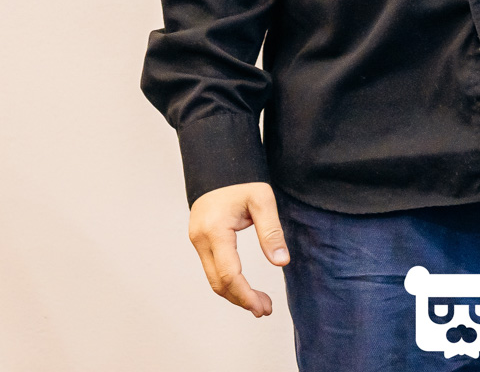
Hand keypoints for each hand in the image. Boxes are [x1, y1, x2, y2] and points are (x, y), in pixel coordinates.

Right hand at [188, 181, 290, 316]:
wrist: (219, 171)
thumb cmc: (242, 183)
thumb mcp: (263, 200)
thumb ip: (271, 231)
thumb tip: (281, 261)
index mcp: (215, 230)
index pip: (228, 273)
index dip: (245, 294)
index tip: (262, 307)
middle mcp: (201, 239)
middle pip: (218, 282)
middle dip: (241, 300)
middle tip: (265, 309)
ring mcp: (197, 242)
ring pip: (213, 280)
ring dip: (235, 295)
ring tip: (259, 303)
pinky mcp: (200, 243)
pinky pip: (212, 270)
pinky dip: (228, 283)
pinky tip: (244, 288)